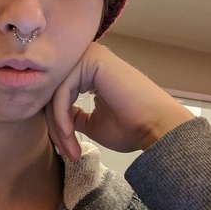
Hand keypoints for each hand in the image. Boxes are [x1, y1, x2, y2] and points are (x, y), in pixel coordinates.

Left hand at [45, 43, 192, 159]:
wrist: (157, 128)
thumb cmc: (131, 128)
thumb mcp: (91, 123)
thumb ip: (72, 115)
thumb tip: (54, 117)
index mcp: (90, 72)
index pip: (60, 95)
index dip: (58, 125)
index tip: (66, 150)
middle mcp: (89, 60)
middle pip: (55, 93)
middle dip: (56, 127)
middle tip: (67, 152)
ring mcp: (91, 56)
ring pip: (56, 93)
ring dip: (59, 125)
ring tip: (70, 149)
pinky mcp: (92, 60)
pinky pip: (62, 90)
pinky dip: (61, 116)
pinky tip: (69, 134)